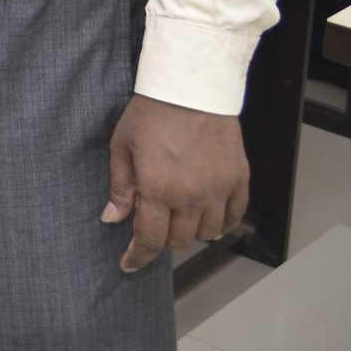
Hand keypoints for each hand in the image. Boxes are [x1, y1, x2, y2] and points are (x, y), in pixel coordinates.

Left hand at [101, 94, 249, 271]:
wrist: (192, 87)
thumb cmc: (152, 112)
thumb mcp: (122, 146)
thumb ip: (120, 187)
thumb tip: (112, 218)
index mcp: (158, 189)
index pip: (149, 239)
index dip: (138, 256)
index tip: (129, 264)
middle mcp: (191, 196)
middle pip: (179, 240)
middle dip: (163, 239)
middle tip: (153, 225)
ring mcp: (219, 190)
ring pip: (208, 232)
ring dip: (192, 231)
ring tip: (180, 218)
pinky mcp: (238, 179)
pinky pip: (234, 215)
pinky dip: (223, 223)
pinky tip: (211, 217)